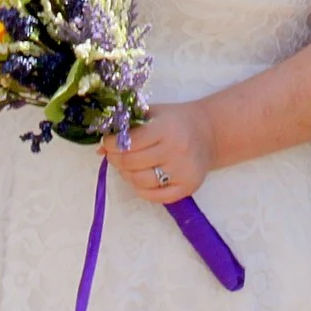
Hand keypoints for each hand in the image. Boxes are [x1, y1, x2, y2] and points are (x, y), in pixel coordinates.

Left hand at [102, 102, 216, 204]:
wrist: (210, 133)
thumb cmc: (177, 120)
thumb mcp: (153, 114)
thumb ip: (127, 126)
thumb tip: (100, 149)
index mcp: (166, 129)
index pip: (129, 142)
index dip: (112, 144)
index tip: (108, 143)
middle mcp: (176, 151)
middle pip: (131, 163)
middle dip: (115, 159)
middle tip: (113, 155)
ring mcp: (182, 172)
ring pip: (140, 181)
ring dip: (126, 175)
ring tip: (127, 166)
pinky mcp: (187, 188)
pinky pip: (155, 197)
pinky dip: (141, 190)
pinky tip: (140, 178)